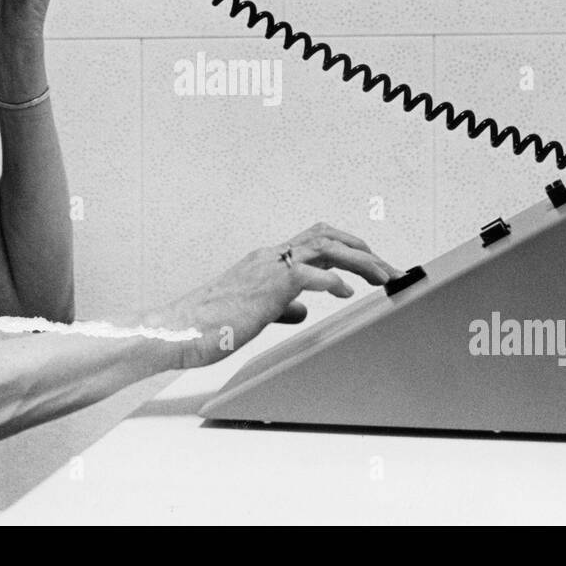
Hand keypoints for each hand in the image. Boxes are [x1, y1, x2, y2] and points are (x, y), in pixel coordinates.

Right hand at [149, 223, 404, 368]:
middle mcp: (270, 257)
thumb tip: (303, 309)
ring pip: (323, 246)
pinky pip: (305, 273)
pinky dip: (331, 279)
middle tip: (390, 270)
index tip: (373, 263)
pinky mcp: (265, 286)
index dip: (348, 248)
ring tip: (382, 276)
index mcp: (267, 261)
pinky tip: (345, 291)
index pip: (315, 240)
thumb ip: (279, 307)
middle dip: (363, 249)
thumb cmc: (207, 326)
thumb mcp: (253, 314)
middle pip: (327, 235)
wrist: (176, 330)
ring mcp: (267, 268)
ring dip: (359, 259)